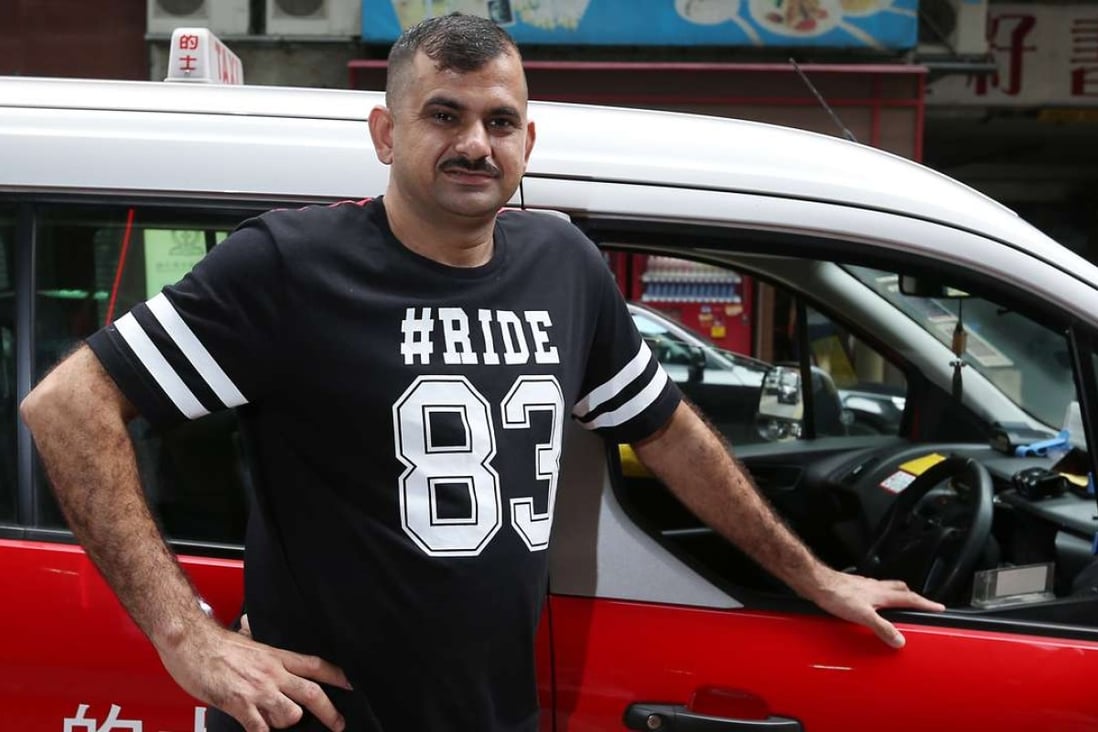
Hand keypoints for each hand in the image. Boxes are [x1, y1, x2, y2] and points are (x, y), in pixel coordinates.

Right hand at [158, 619, 350, 731]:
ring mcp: (257, 690)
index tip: (351, 685)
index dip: (337, 676)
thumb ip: (258, 647)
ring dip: (288, 722)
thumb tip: (254, 631)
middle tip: (338, 723)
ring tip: (279, 723)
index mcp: (276, 656)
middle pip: (312, 693)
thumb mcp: (247, 641)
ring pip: (290, 714)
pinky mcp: (239, 704)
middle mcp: (272, 673)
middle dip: (330, 711)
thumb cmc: (214, 643)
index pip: (315, 665)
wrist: (190, 641)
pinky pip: (260, 728)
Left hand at [810, 570, 944, 648]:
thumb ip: (882, 628)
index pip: (909, 598)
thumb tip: (899, 640)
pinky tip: (869, 603)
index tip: (938, 607)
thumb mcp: (863, 615)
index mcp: (881, 594)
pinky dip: (876, 596)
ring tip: (897, 603)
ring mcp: (862, 586)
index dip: (925, 603)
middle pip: (899, 589)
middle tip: (920, 602)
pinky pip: (870, 591)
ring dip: (894, 595)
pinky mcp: (851, 587)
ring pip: (885, 588)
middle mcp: (874, 587)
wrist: (815, 582)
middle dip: (912, 596)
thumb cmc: (836, 594)